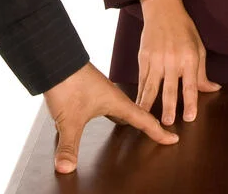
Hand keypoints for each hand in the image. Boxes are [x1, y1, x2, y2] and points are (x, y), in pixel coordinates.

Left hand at [43, 62, 176, 173]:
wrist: (55, 60)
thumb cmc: (68, 83)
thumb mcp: (69, 121)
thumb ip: (69, 146)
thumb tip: (67, 168)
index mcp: (116, 102)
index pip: (144, 120)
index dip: (158, 131)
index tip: (172, 137)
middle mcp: (112, 97)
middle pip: (137, 113)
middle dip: (149, 124)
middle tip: (161, 132)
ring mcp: (101, 94)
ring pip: (122, 109)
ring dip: (132, 119)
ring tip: (138, 127)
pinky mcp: (89, 92)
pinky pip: (108, 107)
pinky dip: (113, 115)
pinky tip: (106, 118)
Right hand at [137, 0, 219, 124]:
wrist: (163, 10)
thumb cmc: (184, 29)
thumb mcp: (199, 48)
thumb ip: (202, 72)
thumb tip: (213, 89)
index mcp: (189, 57)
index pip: (190, 84)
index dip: (190, 102)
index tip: (189, 118)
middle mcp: (172, 59)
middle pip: (170, 88)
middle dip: (168, 107)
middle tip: (167, 124)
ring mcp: (156, 59)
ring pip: (152, 86)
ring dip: (150, 104)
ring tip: (147, 119)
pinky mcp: (143, 57)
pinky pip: (142, 79)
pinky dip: (140, 93)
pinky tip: (138, 105)